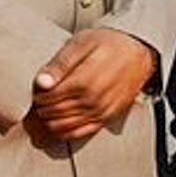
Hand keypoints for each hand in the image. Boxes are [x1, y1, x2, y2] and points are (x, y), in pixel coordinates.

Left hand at [24, 29, 161, 149]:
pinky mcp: (108, 118)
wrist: (138, 52)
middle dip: (42, 107)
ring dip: (50, 120)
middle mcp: (92, 100)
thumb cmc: (108, 44)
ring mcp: (101, 111)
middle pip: (54, 112)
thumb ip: (60, 64)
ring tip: (48, 109)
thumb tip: (41, 83)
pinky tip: (59, 124)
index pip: (48, 98)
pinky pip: (80, 133)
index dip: (38, 95)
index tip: (38, 89)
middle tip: (40, 99)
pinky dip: (65, 132)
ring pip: (64, 126)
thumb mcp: (81, 43)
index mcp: (83, 82)